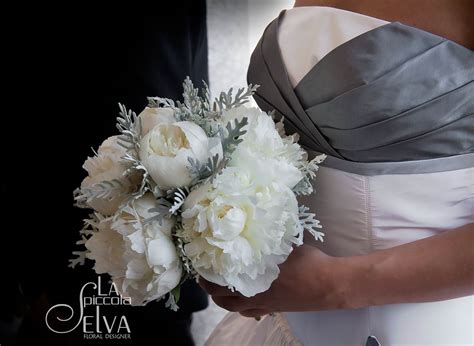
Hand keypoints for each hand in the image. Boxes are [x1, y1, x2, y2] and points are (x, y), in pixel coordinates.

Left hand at [199, 245, 353, 317]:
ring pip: (233, 307)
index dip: (204, 271)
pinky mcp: (273, 309)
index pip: (218, 278)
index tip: (199, 259)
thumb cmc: (306, 261)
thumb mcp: (282, 242)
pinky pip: (250, 313)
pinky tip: (241, 301)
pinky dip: (240, 308)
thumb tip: (252, 221)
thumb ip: (264, 235)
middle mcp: (252, 294)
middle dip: (208, 285)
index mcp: (251, 277)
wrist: (328, 284)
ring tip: (217, 287)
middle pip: (220, 296)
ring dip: (221, 298)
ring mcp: (262, 304)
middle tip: (203, 273)